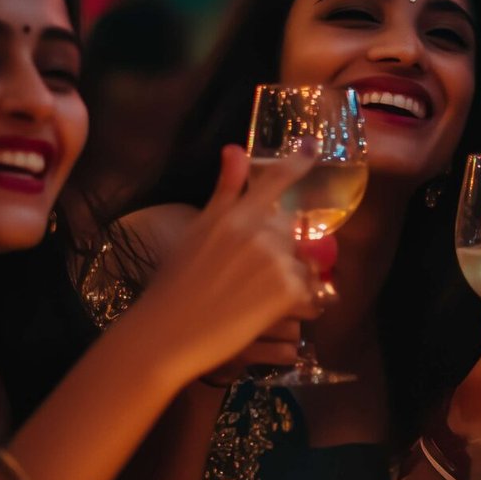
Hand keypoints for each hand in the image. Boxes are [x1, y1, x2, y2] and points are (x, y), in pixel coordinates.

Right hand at [125, 147, 312, 387]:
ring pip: (300, 259)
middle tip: (246, 272)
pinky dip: (293, 299)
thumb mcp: (198, 230)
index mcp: (235, 214)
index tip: (312, 147)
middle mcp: (259, 232)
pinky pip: (307, 288)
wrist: (168, 333)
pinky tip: (262, 309)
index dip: (299, 161)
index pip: (276, 179)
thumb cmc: (175, 282)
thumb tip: (235, 148)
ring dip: (286, 274)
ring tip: (250, 294)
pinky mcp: (288, 292)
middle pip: (290, 227)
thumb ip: (225, 190)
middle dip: (278, 245)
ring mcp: (276, 261)